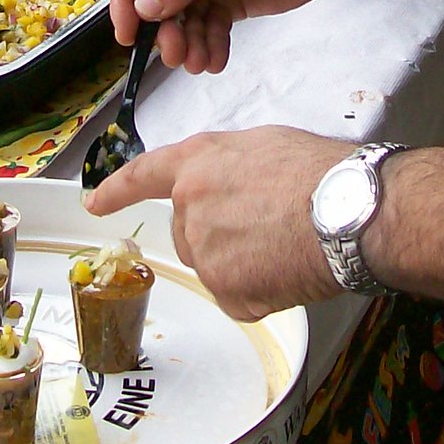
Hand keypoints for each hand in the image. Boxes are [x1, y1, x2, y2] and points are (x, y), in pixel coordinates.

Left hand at [85, 127, 346, 320]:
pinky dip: (261, 291)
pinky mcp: (226, 290)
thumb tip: (228, 185)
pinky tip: (288, 269)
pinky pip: (237, 298)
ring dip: (243, 262)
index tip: (96, 203)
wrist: (348, 211)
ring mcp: (205, 252)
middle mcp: (190, 206)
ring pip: (215, 266)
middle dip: (220, 233)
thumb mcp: (264, 146)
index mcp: (198, 163)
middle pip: (190, 231)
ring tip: (286, 243)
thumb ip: (227, 167)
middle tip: (268, 224)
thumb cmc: (319, 173)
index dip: (117, 190)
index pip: (144, 175)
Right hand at [112, 0, 351, 73]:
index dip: (124, 0)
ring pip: (180, 18)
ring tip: (199, 63)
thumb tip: (142, 8)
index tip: (127, 36)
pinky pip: (207, 27)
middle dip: (164, 30)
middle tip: (176, 55)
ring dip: (187, 43)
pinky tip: (215, 61)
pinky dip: (209, 45)